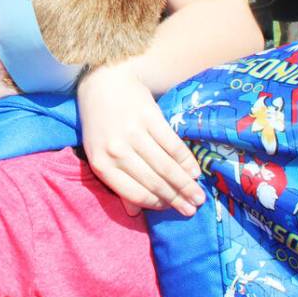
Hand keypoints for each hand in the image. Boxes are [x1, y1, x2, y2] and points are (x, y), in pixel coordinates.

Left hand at [78, 63, 204, 215]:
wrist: (103, 82)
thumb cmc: (101, 122)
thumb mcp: (99, 153)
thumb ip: (116, 182)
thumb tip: (134, 214)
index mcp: (101, 163)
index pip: (134, 193)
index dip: (157, 204)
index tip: (172, 210)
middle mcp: (116, 150)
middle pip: (153, 181)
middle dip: (176, 199)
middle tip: (192, 209)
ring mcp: (133, 133)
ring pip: (165, 166)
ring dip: (185, 184)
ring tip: (198, 196)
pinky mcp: (148, 117)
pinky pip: (172, 145)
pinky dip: (185, 161)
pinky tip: (194, 171)